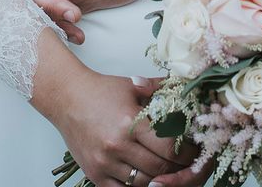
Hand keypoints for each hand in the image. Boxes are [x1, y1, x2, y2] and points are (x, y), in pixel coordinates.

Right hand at [50, 72, 207, 186]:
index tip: (196, 152)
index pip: (169, 148)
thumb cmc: (99, 90)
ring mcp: (105, 162)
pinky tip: (146, 179)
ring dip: (159, 179)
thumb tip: (184, 83)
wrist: (65, 97)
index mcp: (131, 123)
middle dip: (179, 169)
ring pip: (143, 183)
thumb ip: (159, 87)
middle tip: (188, 165)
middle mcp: (118, 146)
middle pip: (160, 169)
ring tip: (169, 172)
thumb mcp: (132, 85)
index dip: (187, 154)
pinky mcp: (94, 174)